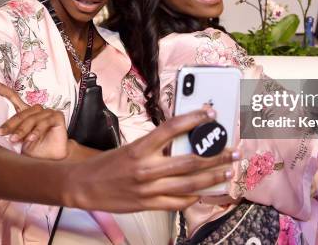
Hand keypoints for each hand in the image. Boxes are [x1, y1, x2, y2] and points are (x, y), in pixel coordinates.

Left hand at [0, 79, 67, 159]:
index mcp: (27, 114)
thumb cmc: (35, 150)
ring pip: (32, 118)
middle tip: (0, 133)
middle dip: (10, 124)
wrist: (53, 160)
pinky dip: (36, 131)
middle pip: (21, 113)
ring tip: (14, 140)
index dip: (2, 89)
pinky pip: (44, 122)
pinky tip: (31, 139)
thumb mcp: (19, 142)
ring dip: (22, 130)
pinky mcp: (57, 117)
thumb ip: (12, 133)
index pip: (14, 98)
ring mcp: (48, 113)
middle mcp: (37, 111)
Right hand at [63, 107, 238, 211]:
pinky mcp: (148, 205)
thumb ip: (156, 145)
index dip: (194, 118)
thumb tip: (184, 139)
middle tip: (233, 149)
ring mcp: (148, 189)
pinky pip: (177, 202)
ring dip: (213, 177)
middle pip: (189, 160)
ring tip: (228, 171)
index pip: (171, 128)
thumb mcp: (130, 147)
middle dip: (216, 155)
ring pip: (189, 184)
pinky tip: (204, 192)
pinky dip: (193, 197)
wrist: (83, 187)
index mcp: (140, 148)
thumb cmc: (108, 164)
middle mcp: (145, 168)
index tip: (210, 112)